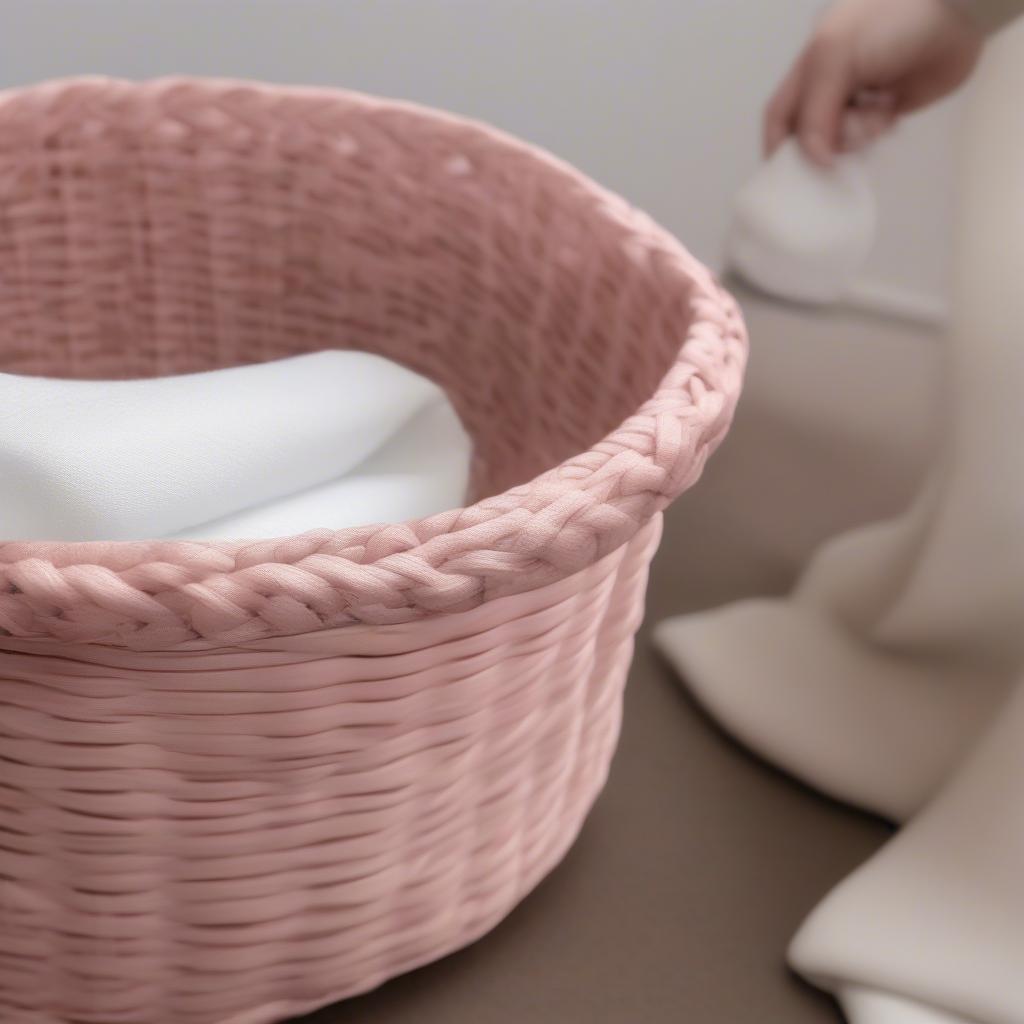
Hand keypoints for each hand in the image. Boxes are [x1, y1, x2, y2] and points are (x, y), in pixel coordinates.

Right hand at [764, 0, 984, 166]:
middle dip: (820, 145)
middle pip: (809, 133)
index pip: (779, 114)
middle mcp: (830, 86)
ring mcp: (859, 99)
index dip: (777, 144)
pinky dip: (875, 133)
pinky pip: (869, 138)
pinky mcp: (887, 109)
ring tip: (878, 113)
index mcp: (810, 66)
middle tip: (837, 150)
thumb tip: (816, 160)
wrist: (955, 10)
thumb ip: (816, 110)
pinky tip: (891, 112)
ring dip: (854, 136)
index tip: (785, 174)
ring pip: (840, 140)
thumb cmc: (888, 23)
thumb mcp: (835, 55)